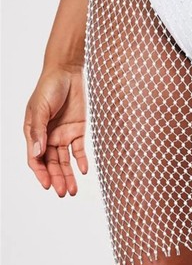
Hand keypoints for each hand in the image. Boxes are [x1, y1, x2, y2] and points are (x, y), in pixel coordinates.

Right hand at [23, 64, 88, 196]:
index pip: (36, 159)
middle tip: (64, 193)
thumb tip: (38, 152)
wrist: (67, 72)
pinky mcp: (78, 130)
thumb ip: (38, 130)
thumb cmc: (48, 87)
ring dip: (68, 175)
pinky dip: (81, 160)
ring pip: (65, 160)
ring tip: (73, 190)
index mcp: (34, 133)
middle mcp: (48, 137)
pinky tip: (84, 170)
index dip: (41, 173)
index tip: (48, 185)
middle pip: (52, 163)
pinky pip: (79, 149)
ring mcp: (63, 134)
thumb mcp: (40, 107)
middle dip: (57, 179)